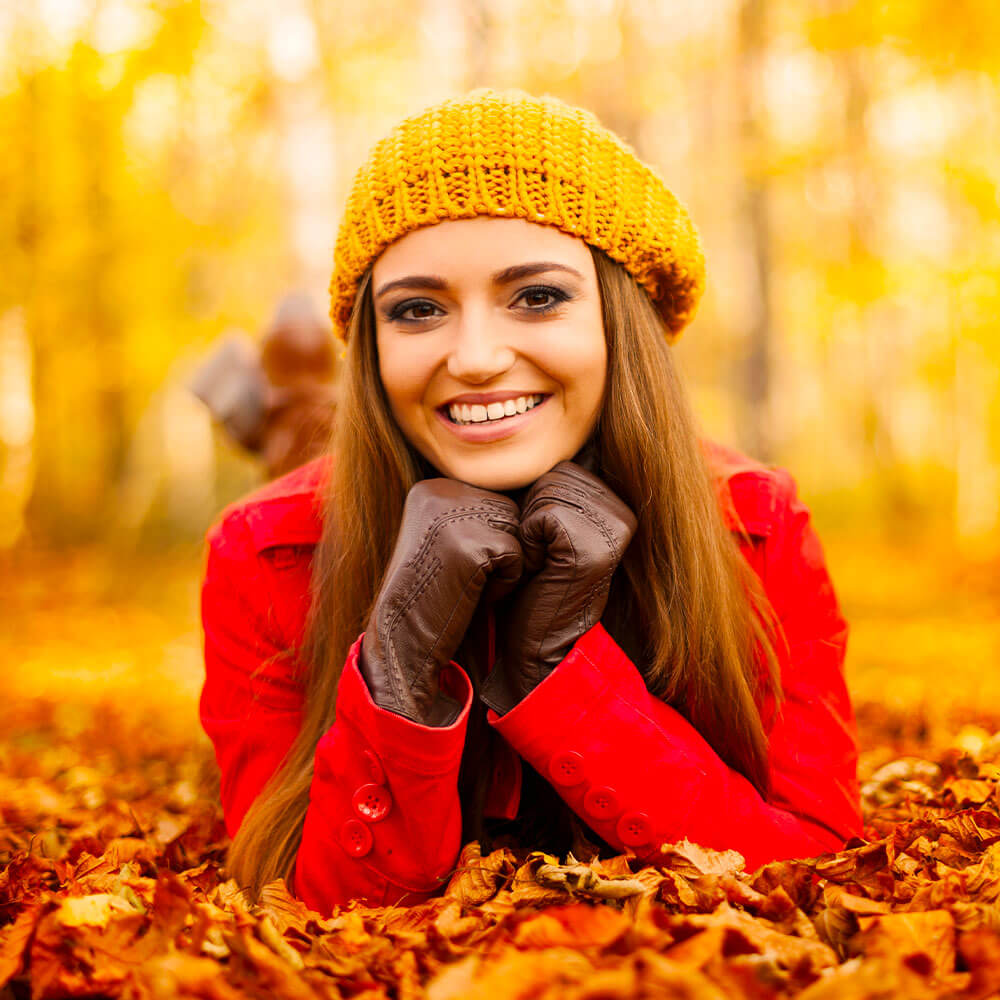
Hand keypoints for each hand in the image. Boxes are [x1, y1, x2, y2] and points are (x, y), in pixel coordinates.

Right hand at [360, 480, 522, 725]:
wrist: (403, 639)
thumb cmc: (432, 595)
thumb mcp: (449, 539)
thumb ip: (475, 513)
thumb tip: (531, 497)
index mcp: (432, 486)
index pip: (496, 499)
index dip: (489, 542)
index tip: (457, 565)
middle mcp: (441, 490)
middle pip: (511, 512)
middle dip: (499, 551)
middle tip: (462, 577)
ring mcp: (453, 514)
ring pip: (519, 532)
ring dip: (503, 566)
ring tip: (465, 584)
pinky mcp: (470, 543)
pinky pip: (518, 557)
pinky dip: (504, 584)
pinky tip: (470, 594)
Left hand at [482, 461, 636, 714]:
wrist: (536, 644)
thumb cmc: (529, 583)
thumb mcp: (544, 525)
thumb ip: (551, 487)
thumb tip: (533, 432)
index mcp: (615, 500)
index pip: (557, 463)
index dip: (533, 501)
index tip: (543, 543)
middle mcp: (624, 510)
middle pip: (551, 471)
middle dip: (529, 510)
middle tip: (540, 555)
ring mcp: (615, 526)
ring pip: (544, 488)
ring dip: (526, 526)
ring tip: (540, 563)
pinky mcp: (597, 546)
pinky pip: (540, 514)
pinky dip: (527, 542)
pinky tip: (540, 571)